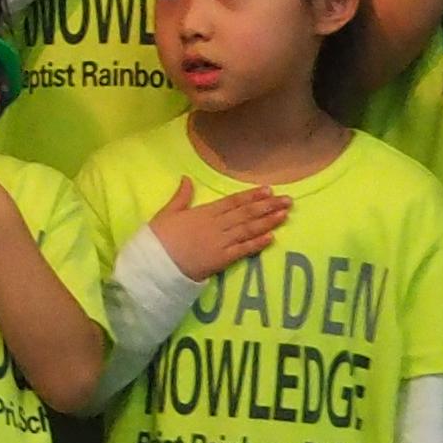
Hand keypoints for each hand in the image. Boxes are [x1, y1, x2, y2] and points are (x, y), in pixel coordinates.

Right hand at [147, 182, 292, 281]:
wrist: (154, 264)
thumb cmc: (158, 239)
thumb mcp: (167, 213)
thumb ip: (181, 196)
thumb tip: (187, 178)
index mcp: (204, 212)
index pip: (233, 202)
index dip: (251, 196)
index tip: (269, 190)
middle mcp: (216, 225)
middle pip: (246, 214)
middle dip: (268, 206)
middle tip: (288, 201)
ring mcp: (220, 242)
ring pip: (248, 229)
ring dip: (268, 222)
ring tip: (285, 215)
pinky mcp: (221, 260)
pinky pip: (242, 250)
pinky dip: (257, 244)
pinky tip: (271, 238)